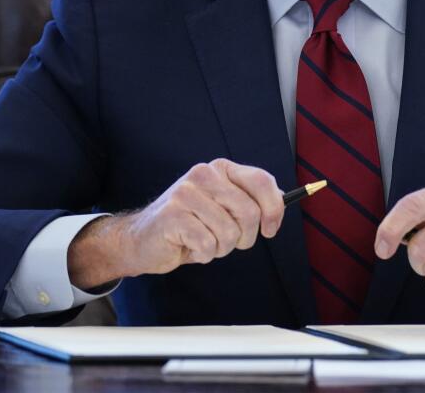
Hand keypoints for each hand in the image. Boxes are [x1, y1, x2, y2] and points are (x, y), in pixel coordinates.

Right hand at [68, 159, 283, 288]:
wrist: (143, 240)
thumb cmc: (190, 225)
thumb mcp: (222, 207)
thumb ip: (249, 200)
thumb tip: (281, 201)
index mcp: (220, 168)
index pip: (261, 181)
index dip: (274, 208)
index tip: (271, 228)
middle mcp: (204, 174)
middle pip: (250, 212)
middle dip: (244, 237)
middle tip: (227, 241)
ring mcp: (186, 193)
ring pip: (230, 233)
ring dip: (221, 248)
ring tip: (204, 242)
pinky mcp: (173, 216)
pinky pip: (209, 245)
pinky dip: (204, 254)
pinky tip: (189, 247)